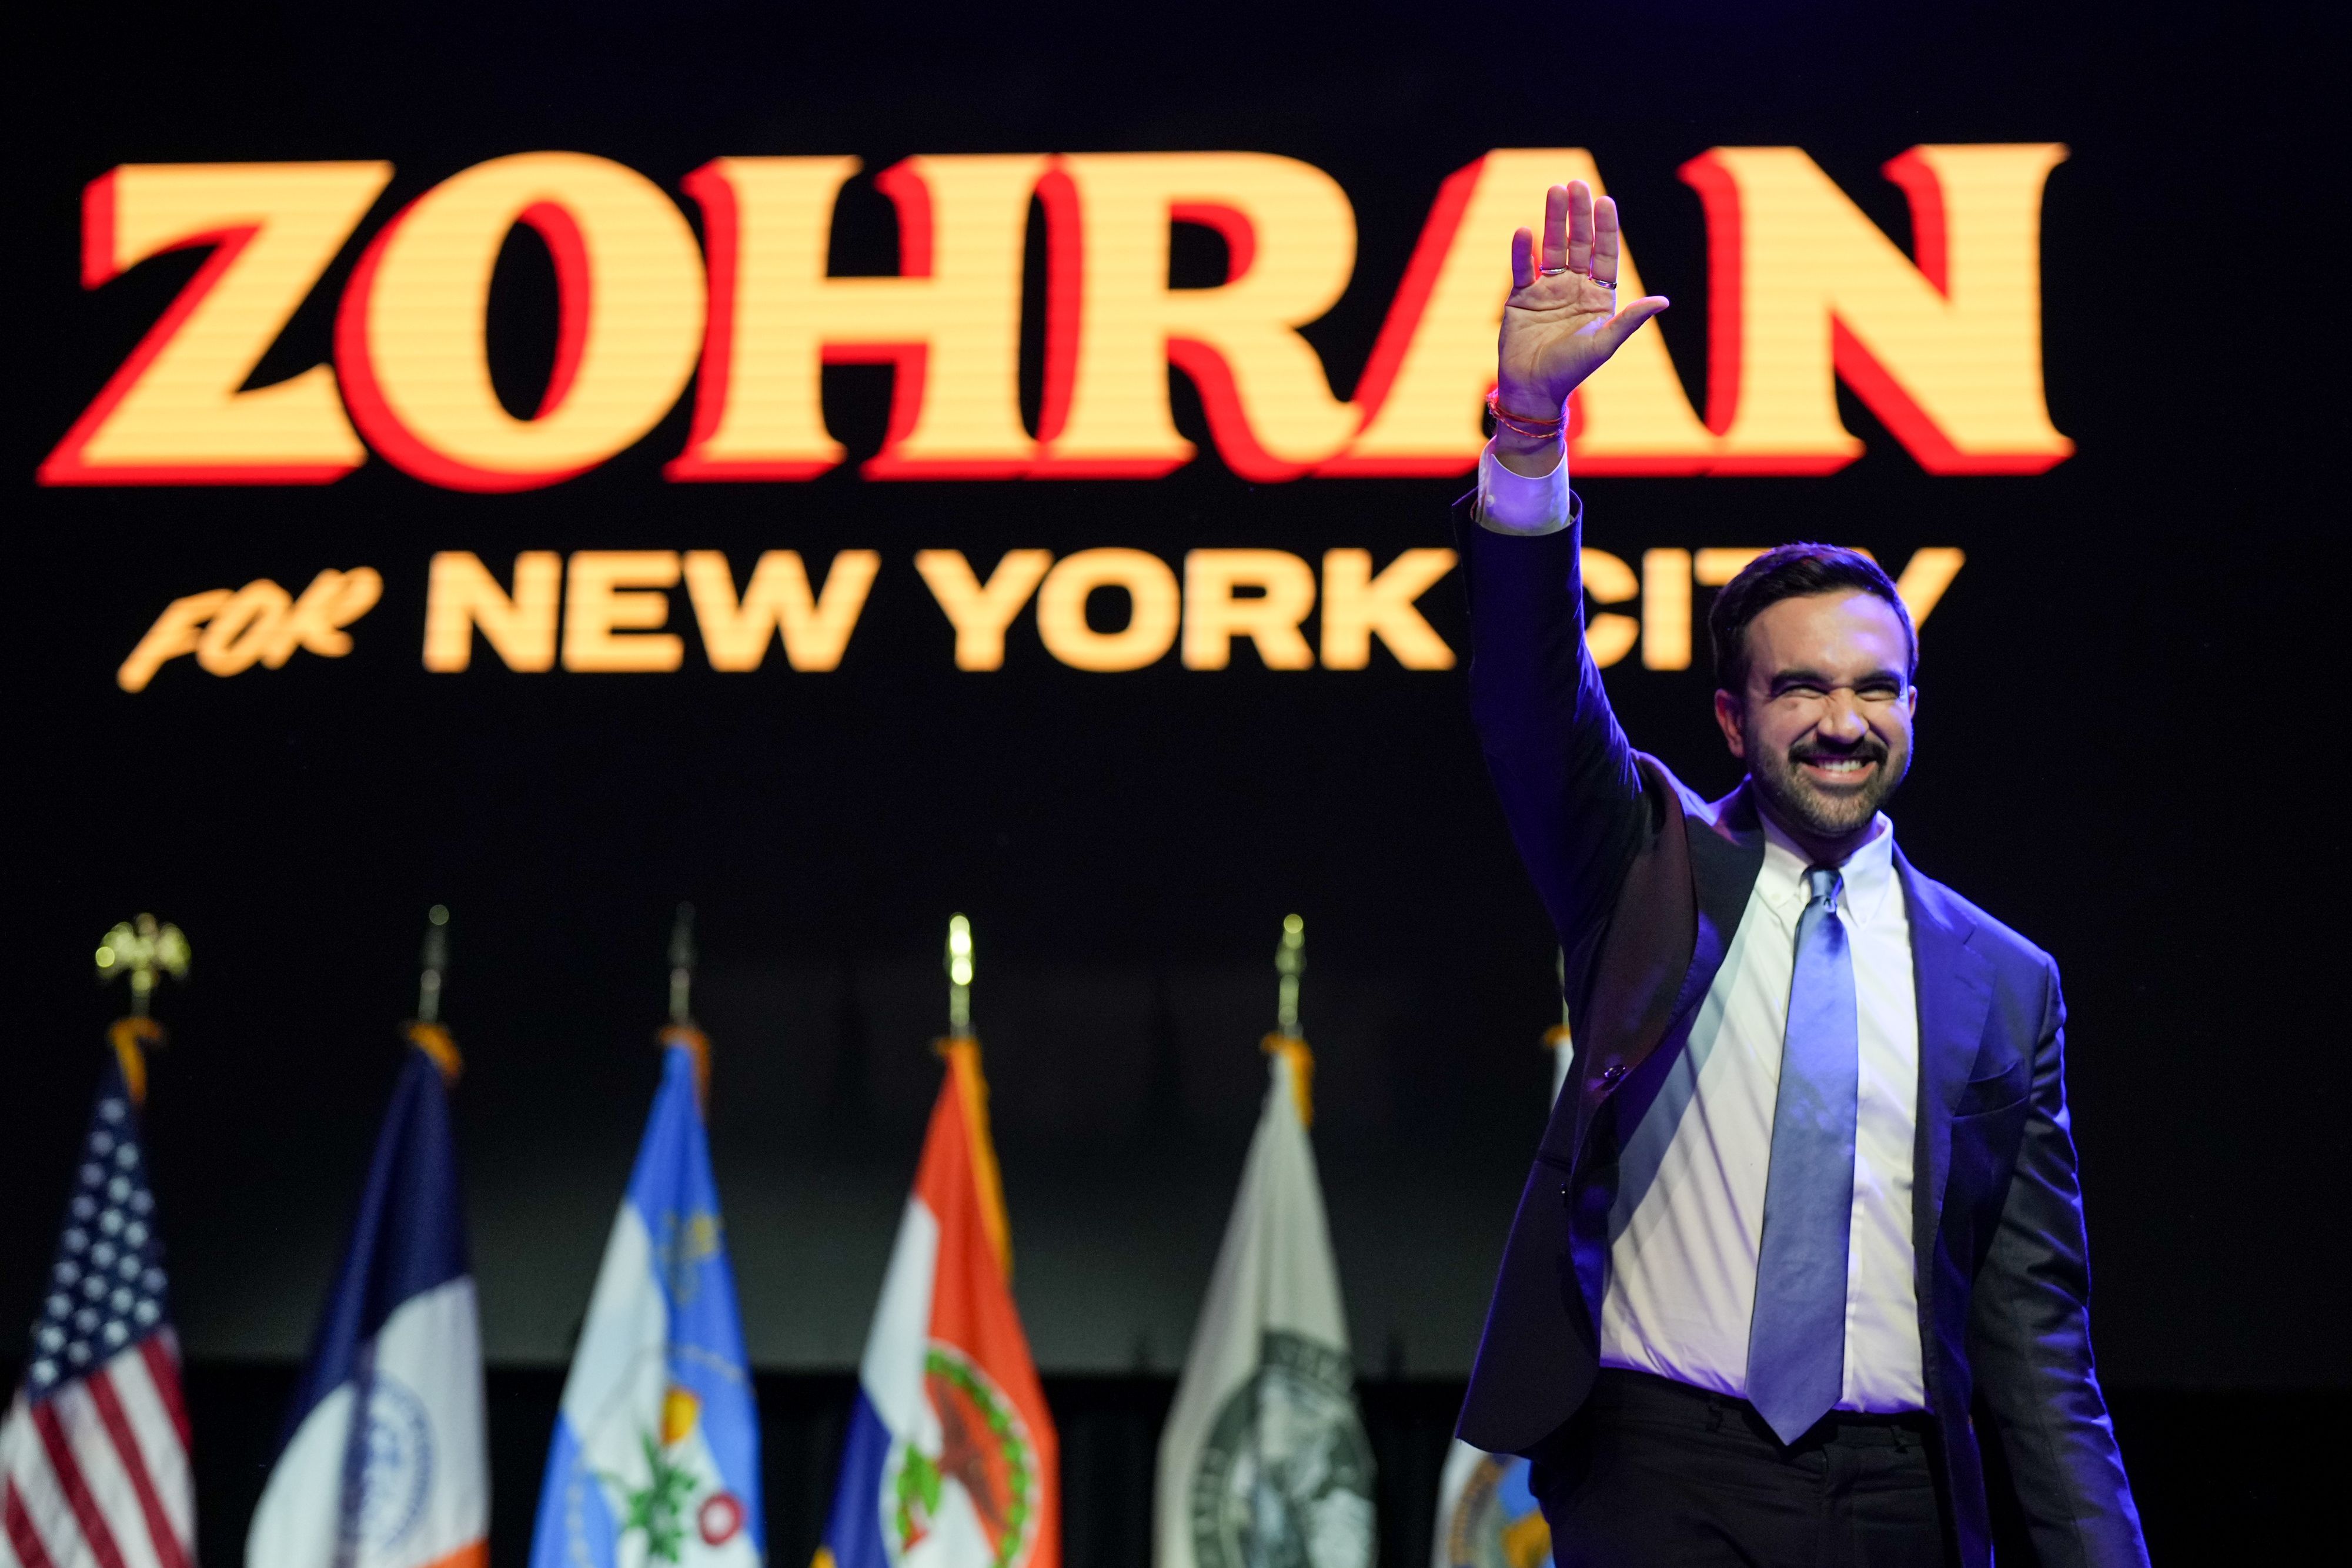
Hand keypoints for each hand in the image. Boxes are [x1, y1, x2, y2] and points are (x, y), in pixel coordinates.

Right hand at [1494, 181, 1668, 459]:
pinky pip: (1522, 268)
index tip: (1604, 201)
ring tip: (1554, 190)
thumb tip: (1663, 301)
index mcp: (1599, 296)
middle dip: (1578, 214)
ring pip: (1552, 248)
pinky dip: (1522, 251)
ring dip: (1552, 220)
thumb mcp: (1604, 344)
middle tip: (1576, 185)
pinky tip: (1524, 231)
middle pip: (1578, 243)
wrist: (1532, 390)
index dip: (1605, 228)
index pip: (1604, 254)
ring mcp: (1548, 290)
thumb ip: (1630, 320)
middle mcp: (1575, 288)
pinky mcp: (1521, 298)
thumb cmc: (1571, 371)